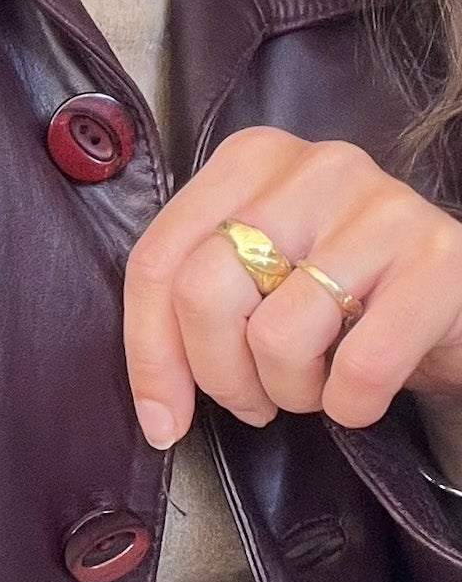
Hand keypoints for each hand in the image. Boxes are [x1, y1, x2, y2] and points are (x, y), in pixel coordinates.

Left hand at [122, 127, 461, 461]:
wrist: (454, 303)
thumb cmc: (344, 297)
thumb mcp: (259, 282)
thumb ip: (191, 310)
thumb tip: (156, 411)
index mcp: (250, 162)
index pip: (156, 262)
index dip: (150, 358)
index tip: (162, 420)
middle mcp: (314, 167)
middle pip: (204, 294)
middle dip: (219, 377)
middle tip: (254, 402)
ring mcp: (382, 206)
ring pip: (277, 336)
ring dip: (290, 393)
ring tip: (316, 385)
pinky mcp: (440, 259)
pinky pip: (360, 367)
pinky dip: (350, 405)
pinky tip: (360, 393)